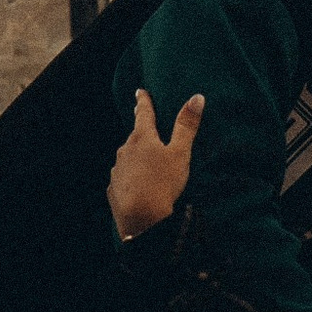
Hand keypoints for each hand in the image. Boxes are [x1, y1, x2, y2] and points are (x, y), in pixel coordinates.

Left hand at [110, 87, 202, 241]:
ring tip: (146, 161)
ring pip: (128, 157)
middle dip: (141, 132)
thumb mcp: (180, 153)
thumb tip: (197, 98)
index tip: (139, 92)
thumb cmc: (163, 183)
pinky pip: (123, 177)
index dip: (143, 101)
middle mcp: (126, 150)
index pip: (143, 113)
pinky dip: (130, 177)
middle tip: (146, 126)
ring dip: (135, 156)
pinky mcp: (114, 188)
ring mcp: (118, 170)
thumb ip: (187, 126)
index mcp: (142, 138)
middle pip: (135, 136)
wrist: (141, 219)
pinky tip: (137, 184)